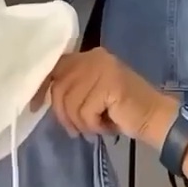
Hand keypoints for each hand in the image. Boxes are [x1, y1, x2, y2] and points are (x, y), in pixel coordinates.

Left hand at [32, 48, 178, 146]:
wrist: (154, 118)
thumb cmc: (122, 112)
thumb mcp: (91, 96)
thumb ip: (71, 89)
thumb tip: (42, 98)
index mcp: (88, 56)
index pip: (55, 67)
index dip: (41, 88)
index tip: (33, 107)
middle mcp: (94, 57)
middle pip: (59, 87)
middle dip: (63, 114)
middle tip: (78, 130)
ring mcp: (102, 69)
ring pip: (70, 102)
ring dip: (81, 123)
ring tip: (96, 127)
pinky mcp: (109, 84)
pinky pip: (85, 111)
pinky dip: (93, 125)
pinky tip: (106, 126)